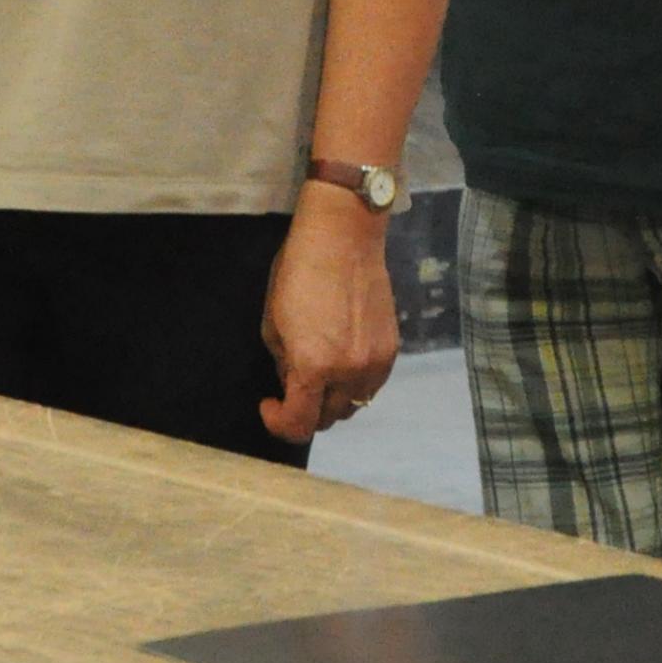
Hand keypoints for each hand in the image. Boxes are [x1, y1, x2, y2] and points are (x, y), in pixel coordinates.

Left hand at [257, 188, 399, 444]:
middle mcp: (348, 373)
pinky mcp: (391, 351)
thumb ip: (283, 363)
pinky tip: (342, 359)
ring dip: (333, 400)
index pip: (299, 424)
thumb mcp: (273, 322)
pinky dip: (354, 384)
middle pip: (328, 419)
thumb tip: (292, 385)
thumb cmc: (298, 273)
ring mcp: (375, 364)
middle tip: (293, 389)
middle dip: (306, 411)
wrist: (343, 238)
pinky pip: (371, 385)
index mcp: (313, 366)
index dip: (279, 423)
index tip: (270, 405)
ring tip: (320, 374)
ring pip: (353, 406)